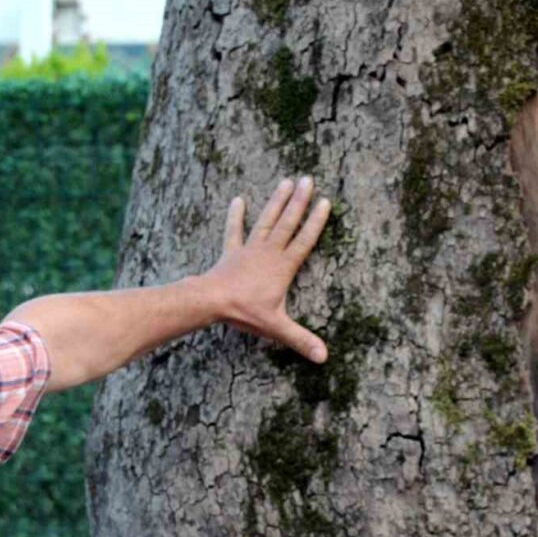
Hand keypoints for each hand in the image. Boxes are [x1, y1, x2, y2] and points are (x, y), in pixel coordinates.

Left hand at [204, 175, 331, 363]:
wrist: (211, 301)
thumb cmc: (245, 312)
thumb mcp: (276, 327)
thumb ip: (301, 340)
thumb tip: (324, 357)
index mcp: (283, 267)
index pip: (304, 241)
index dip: (316, 222)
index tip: (325, 202)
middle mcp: (269, 252)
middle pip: (287, 223)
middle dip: (299, 201)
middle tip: (308, 179)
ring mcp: (249, 249)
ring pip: (266, 220)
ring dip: (276, 201)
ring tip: (287, 181)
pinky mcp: (231, 252)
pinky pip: (234, 231)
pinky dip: (235, 216)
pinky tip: (239, 199)